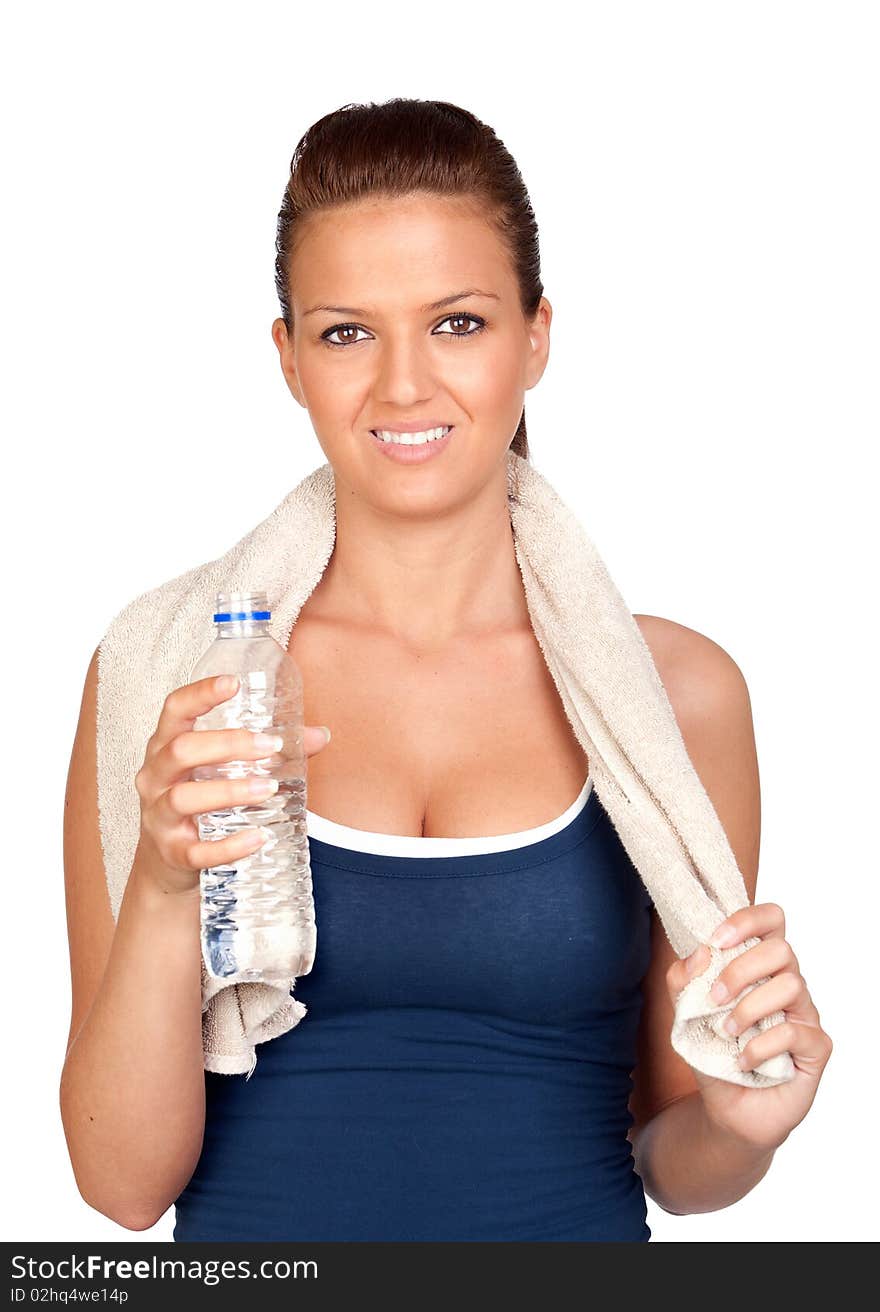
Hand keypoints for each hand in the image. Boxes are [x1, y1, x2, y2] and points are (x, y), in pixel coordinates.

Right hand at [135, 674, 331, 894]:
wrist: (167, 861)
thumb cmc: (198, 802)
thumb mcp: (220, 770)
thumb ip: (268, 752)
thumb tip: (320, 735)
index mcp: (166, 746)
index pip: (174, 709)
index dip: (200, 693)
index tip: (233, 683)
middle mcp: (155, 777)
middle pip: (180, 750)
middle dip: (227, 744)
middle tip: (272, 746)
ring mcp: (158, 817)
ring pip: (184, 798)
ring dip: (230, 791)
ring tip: (269, 789)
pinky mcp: (172, 852)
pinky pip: (197, 850)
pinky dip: (229, 846)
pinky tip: (257, 837)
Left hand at [666, 902, 832, 1152]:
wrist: (726, 1110)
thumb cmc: (712, 1054)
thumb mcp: (684, 1014)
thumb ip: (683, 980)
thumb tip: (700, 951)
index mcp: (759, 967)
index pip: (771, 920)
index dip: (748, 919)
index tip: (716, 939)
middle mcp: (786, 984)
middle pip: (782, 948)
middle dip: (741, 969)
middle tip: (714, 997)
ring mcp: (804, 1015)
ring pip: (792, 984)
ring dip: (749, 1008)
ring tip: (726, 1032)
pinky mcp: (815, 1047)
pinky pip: (796, 1032)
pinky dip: (761, 1045)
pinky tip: (743, 1060)